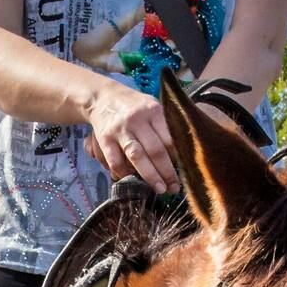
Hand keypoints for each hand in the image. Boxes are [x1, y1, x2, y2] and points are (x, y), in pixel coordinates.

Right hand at [84, 75, 180, 190]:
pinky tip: (133, 180)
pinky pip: (116, 162)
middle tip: (174, 188)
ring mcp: (120, 130)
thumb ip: (165, 126)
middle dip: (166, 172)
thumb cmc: (135, 106)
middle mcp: (136, 120)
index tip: (183, 170)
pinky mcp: (105, 139)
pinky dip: (125, 174)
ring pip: (136, 157)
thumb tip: (181, 153)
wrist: (103, 97)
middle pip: (155, 150)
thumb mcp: (152, 107)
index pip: (169, 138)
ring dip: (150, 176)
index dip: (176, 158)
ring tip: (160, 189)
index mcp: (153, 111)